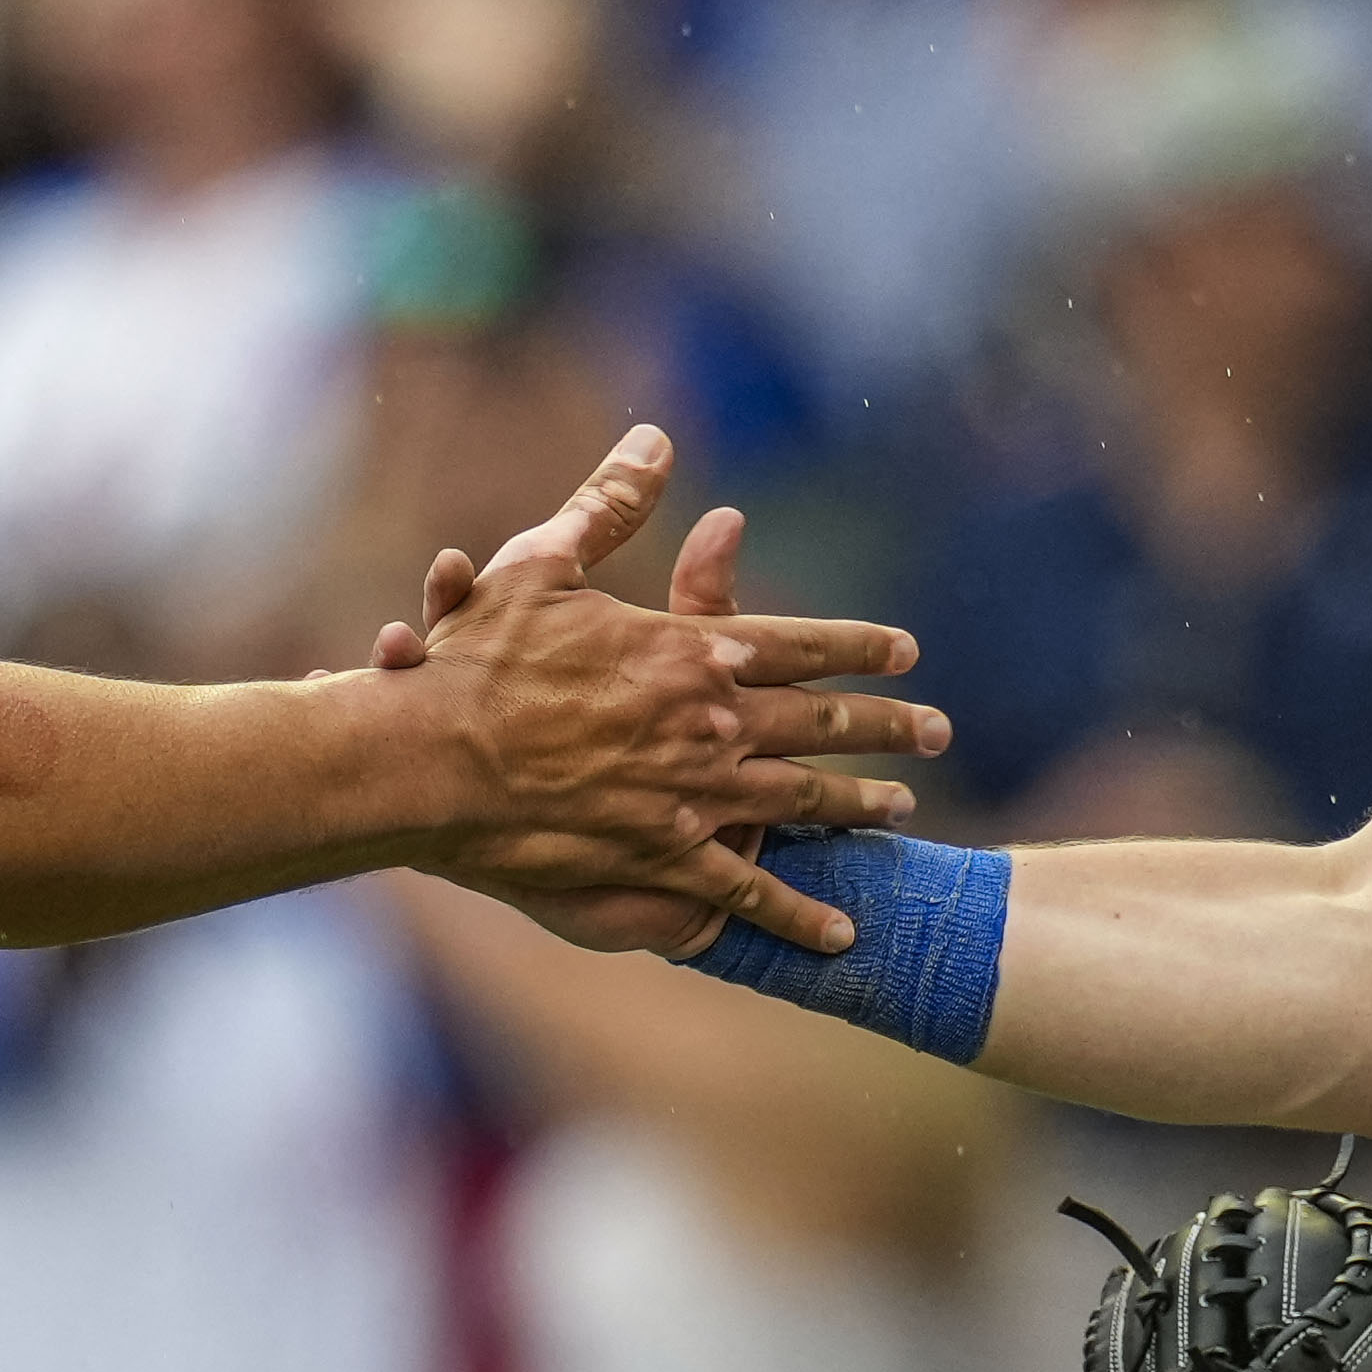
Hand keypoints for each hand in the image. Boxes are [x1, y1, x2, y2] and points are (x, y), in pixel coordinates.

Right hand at [392, 430, 941, 953]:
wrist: (433, 763)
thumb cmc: (476, 660)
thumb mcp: (541, 564)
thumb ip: (608, 504)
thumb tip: (654, 438)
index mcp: (693, 652)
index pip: (802, 644)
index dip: (859, 646)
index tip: (907, 650)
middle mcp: (712, 725)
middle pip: (823, 723)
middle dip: (887, 727)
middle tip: (938, 732)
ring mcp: (695, 798)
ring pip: (801, 802)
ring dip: (858, 806)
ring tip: (902, 809)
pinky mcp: (666, 861)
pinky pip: (747, 893)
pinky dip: (798, 916)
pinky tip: (842, 934)